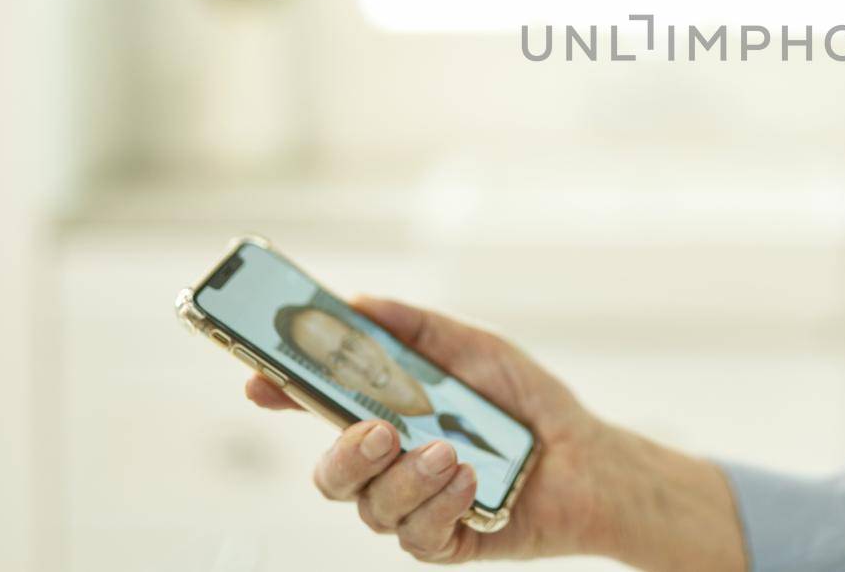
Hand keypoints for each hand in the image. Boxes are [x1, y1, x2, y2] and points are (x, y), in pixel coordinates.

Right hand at [244, 296, 746, 568]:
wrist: (586, 455)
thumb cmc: (524, 401)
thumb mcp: (472, 347)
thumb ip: (415, 327)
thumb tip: (355, 302)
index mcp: (385, 415)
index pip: (316, 407)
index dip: (280, 392)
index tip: (259, 378)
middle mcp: (389, 467)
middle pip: (330, 475)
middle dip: (343, 453)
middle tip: (377, 429)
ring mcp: (415, 508)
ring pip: (373, 508)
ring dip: (408, 478)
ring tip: (449, 451)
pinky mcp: (446, 542)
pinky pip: (419, 536)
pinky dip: (441, 503)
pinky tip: (469, 479)